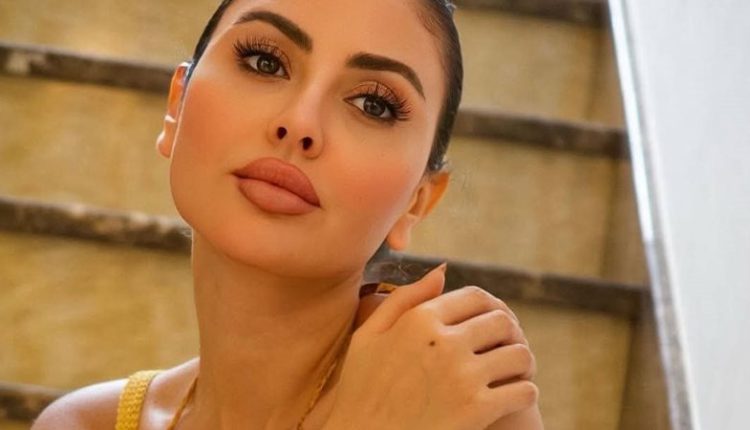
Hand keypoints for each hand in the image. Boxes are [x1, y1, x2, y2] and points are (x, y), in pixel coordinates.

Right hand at [327, 264, 538, 429]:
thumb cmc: (360, 390)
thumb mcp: (368, 336)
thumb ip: (404, 299)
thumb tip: (442, 271)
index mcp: (419, 320)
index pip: (476, 297)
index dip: (489, 307)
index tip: (488, 324)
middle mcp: (443, 342)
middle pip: (502, 322)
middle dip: (509, 333)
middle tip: (504, 348)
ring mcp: (462, 377)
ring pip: (519, 354)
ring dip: (521, 362)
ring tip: (513, 372)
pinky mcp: (476, 410)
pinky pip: (524, 391)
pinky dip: (524, 392)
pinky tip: (512, 396)